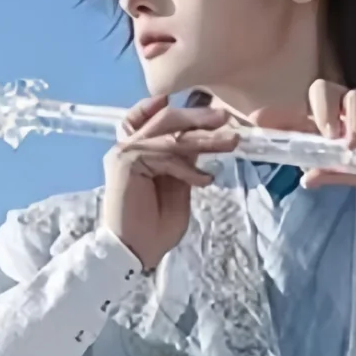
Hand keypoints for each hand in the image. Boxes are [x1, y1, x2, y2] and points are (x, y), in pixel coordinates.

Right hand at [102, 96, 237, 269]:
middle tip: (226, 117)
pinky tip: (205, 179)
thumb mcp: (179, 187)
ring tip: (230, 141)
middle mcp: (129, 146)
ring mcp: (125, 152)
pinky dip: (188, 168)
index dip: (179, 109)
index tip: (206, 104)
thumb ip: (185, 163)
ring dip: (204, 139)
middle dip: (198, 117)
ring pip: (170, 136)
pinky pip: (165, 155)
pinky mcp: (126, 161)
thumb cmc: (155, 227)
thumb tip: (202, 143)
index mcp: (139, 150)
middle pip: (166, 120)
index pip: (156, 118)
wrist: (136, 251)